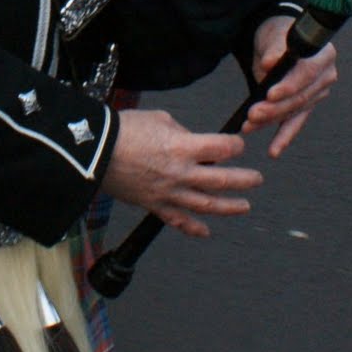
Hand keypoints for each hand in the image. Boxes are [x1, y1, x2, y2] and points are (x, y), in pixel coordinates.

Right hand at [103, 108, 261, 238]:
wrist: (94, 152)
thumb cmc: (125, 129)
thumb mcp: (160, 119)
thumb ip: (182, 133)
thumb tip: (193, 142)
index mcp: (184, 147)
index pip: (223, 149)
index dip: (236, 146)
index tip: (238, 145)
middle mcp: (181, 173)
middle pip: (222, 180)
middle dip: (244, 180)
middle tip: (257, 179)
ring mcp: (169, 193)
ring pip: (207, 205)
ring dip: (230, 207)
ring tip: (245, 206)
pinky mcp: (154, 205)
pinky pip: (178, 220)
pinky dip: (193, 228)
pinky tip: (206, 231)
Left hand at [241, 14, 337, 157]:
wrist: (278, 38)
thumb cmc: (278, 33)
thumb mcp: (275, 35)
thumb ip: (275, 48)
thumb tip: (271, 63)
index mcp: (323, 55)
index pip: (307, 73)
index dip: (289, 85)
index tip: (269, 94)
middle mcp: (326, 76)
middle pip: (300, 97)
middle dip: (274, 108)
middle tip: (252, 114)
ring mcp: (318, 93)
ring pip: (293, 111)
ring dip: (271, 121)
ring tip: (248, 126)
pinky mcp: (306, 105)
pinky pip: (295, 122)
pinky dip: (283, 137)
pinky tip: (273, 151)